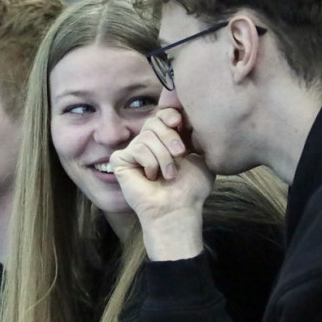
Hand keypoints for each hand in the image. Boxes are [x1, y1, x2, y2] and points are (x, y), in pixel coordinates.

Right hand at [110, 108, 212, 259]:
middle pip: (154, 121)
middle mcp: (148, 143)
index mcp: (165, 139)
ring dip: (164, 156)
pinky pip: (137, 148)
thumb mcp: (201, 156)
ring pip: (147, 136)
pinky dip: (150, 163)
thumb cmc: (191, 188)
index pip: (163, 114)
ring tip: (169, 174)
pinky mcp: (120, 160)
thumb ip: (196, 135)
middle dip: (170, 137)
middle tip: (180, 154)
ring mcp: (133, 151)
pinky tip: (151, 177)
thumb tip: (187, 115)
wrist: (179, 208)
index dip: (170, 114)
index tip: (179, 122)